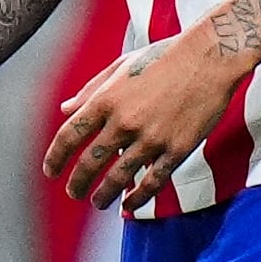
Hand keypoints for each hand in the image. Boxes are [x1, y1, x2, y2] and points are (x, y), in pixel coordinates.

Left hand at [42, 26, 247, 210]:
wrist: (209, 57)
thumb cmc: (163, 57)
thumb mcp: (120, 66)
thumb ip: (91, 89)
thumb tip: (65, 109)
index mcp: (106, 99)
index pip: (69, 136)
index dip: (55, 157)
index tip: (50, 171)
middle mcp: (124, 121)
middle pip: (90, 162)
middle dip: (78, 183)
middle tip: (73, 193)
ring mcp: (151, 138)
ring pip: (119, 177)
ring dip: (104, 194)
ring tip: (98, 202)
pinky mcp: (177, 149)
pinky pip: (153, 181)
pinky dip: (138, 197)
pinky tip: (130, 204)